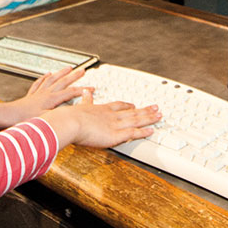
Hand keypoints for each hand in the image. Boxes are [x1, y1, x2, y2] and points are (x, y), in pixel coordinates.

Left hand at [12, 66, 90, 117]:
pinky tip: (47, 74)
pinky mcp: (31, 95)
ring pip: (52, 79)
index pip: (70, 92)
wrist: (8, 116)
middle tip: (82, 70)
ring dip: (61, 73)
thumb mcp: (45, 120)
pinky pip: (40, 83)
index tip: (92, 89)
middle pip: (63, 82)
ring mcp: (38, 93)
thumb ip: (58, 117)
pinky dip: (45, 78)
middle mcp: (46, 93)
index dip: (82, 90)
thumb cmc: (25, 119)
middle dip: (74, 76)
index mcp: (51, 99)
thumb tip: (71, 118)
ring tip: (68, 68)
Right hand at [43, 100, 160, 148]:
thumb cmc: (68, 118)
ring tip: (159, 115)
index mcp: (100, 109)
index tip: (133, 104)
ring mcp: (114, 124)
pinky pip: (133, 133)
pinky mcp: (115, 135)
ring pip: (136, 120)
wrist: (68, 122)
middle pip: (131, 111)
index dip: (127, 105)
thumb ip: (82, 102)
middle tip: (155, 107)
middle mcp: (110, 115)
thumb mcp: (77, 107)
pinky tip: (152, 130)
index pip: (117, 106)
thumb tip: (82, 93)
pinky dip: (143, 132)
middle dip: (144, 110)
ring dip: (149, 118)